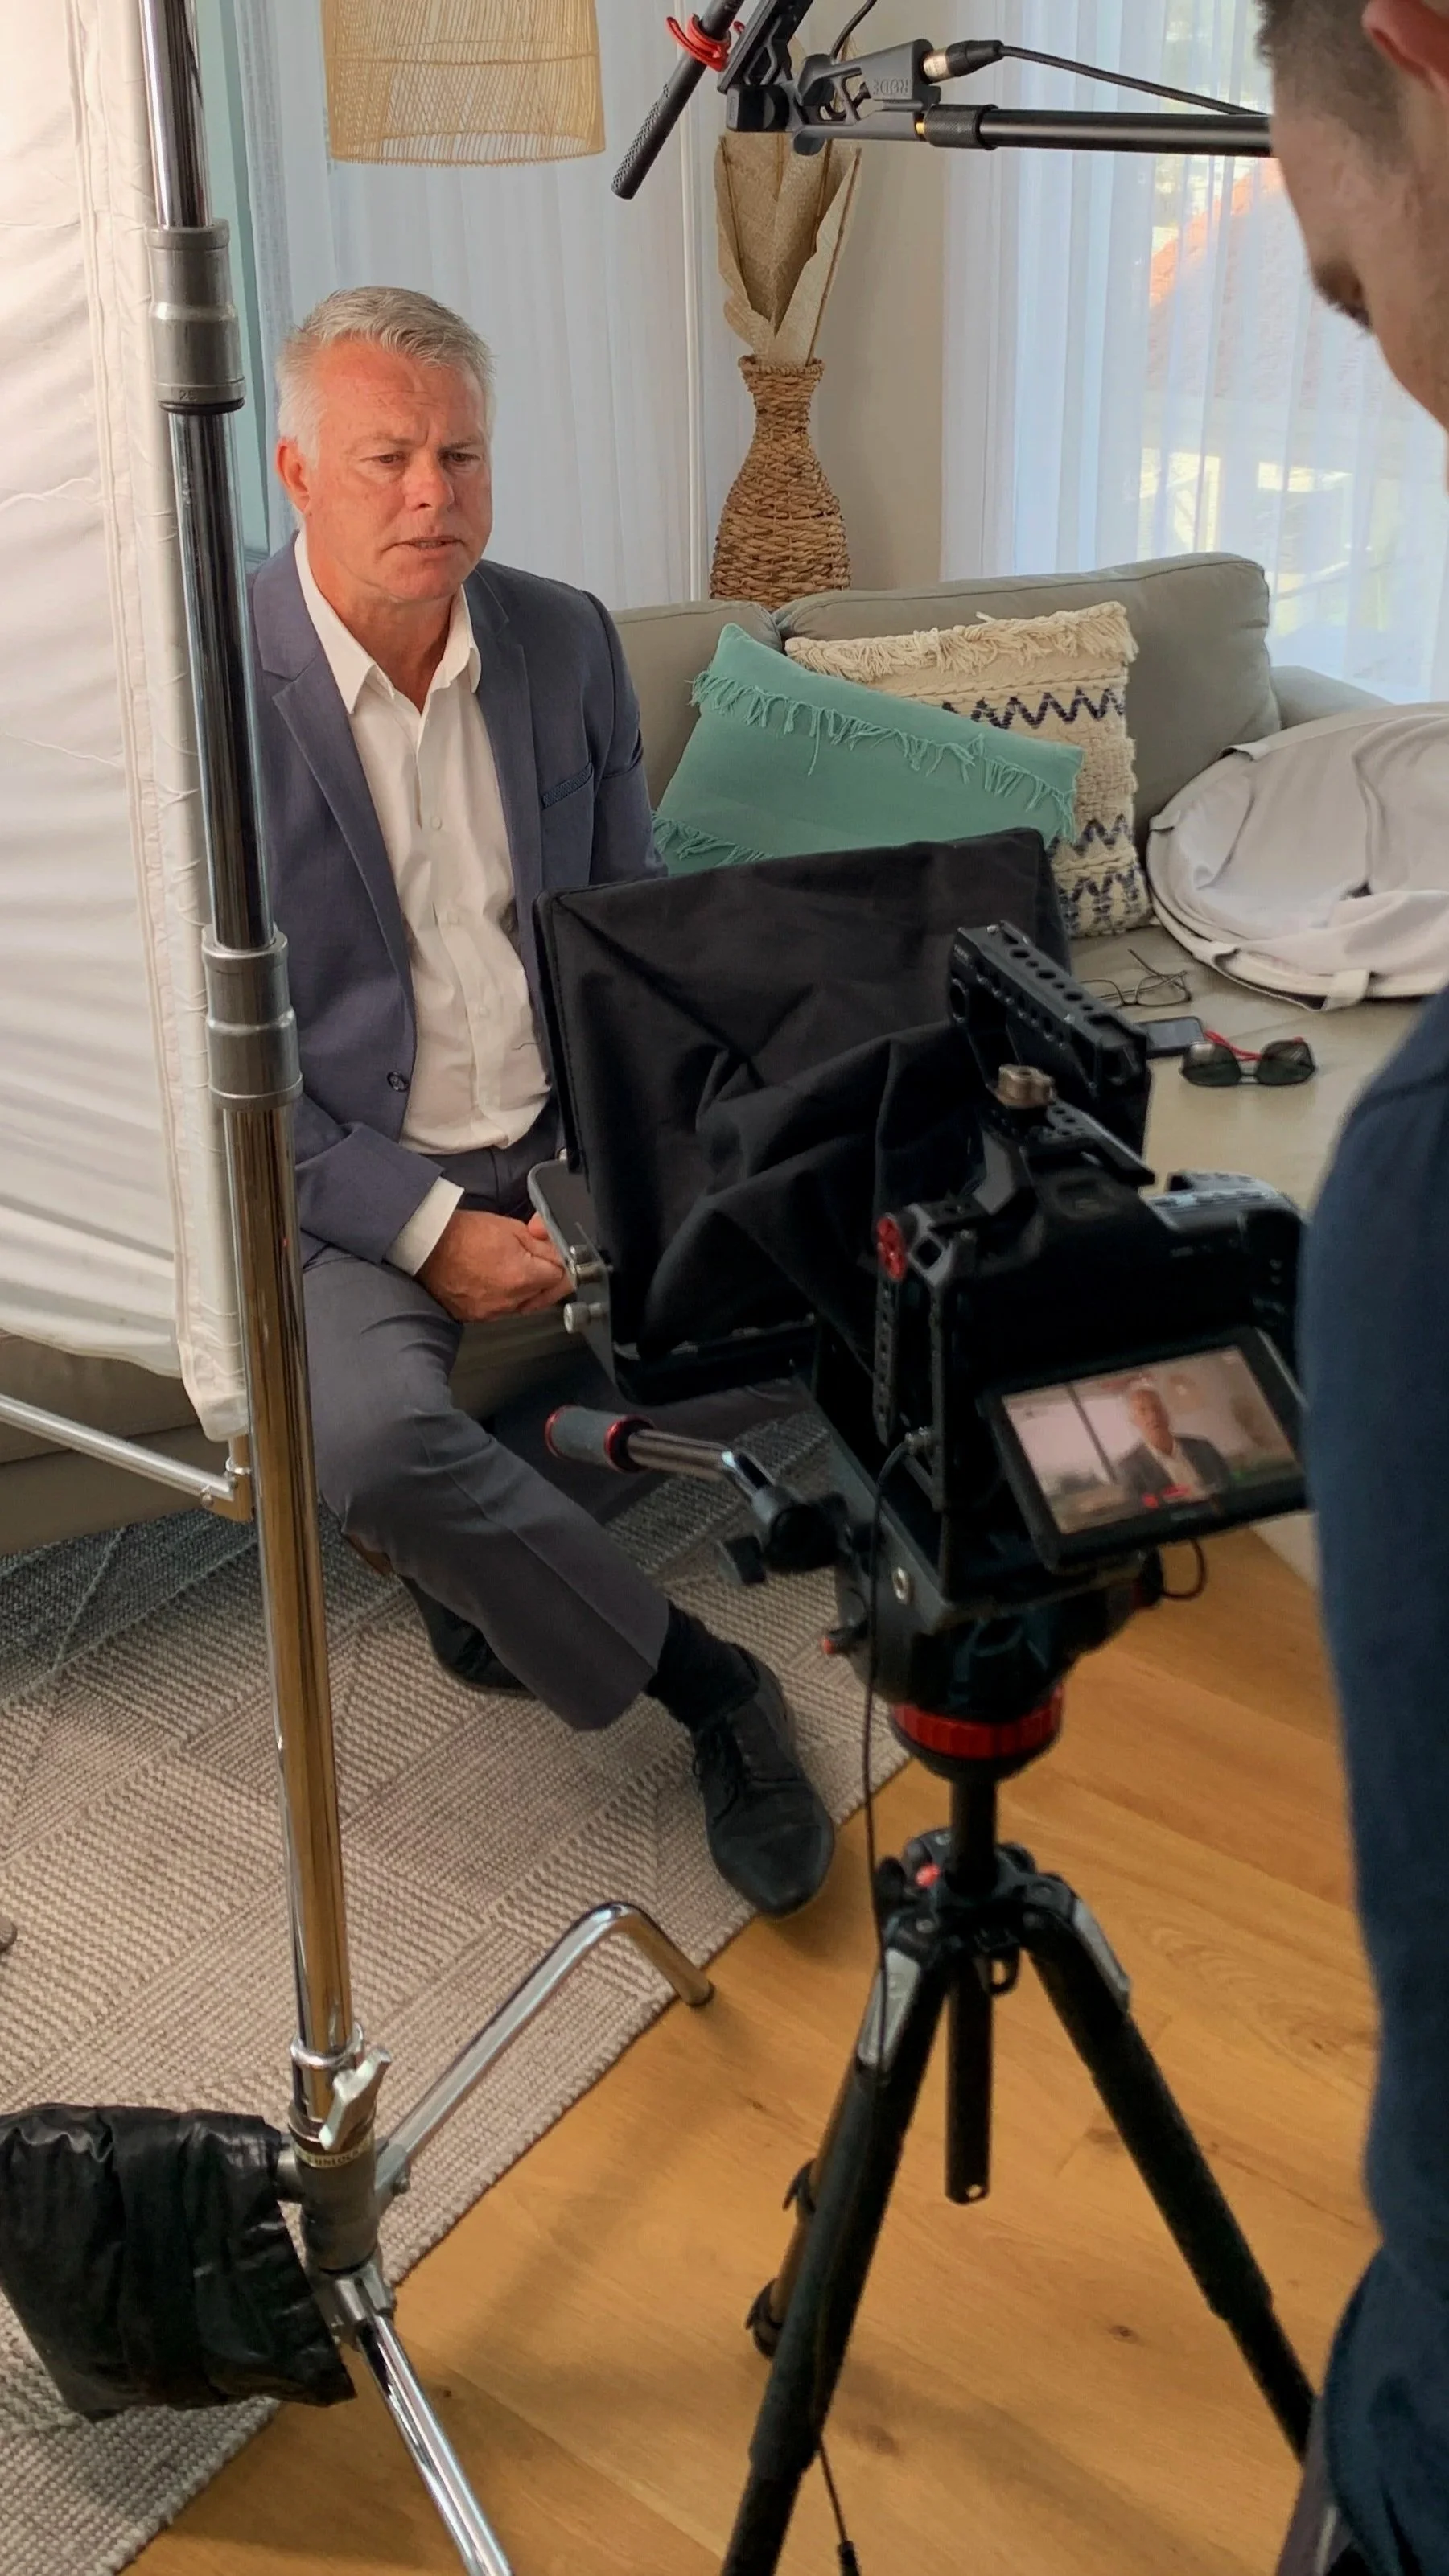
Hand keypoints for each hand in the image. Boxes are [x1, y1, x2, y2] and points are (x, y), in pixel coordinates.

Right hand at [418, 1209, 569, 1322]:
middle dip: (546, 1280)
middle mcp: (509, 1301)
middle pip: (544, 1295)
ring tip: (511, 1269)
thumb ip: (543, 1245)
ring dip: (524, 1291)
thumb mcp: (513, 1229)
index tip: (561, 1260)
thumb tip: (562, 1253)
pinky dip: (503, 1298)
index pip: (559, 1278)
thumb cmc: (464, 1233)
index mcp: (522, 1277)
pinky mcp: (475, 1316)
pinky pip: (500, 1310)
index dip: (562, 1266)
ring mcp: (491, 1312)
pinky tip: (495, 1280)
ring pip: (522, 1305)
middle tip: (540, 1264)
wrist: (427, 1244)